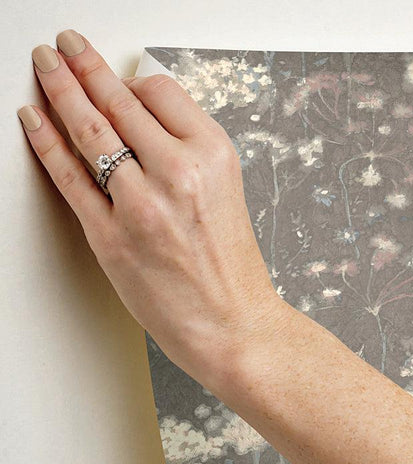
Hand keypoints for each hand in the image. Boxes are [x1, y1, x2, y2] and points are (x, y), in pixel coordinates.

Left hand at [16, 30, 282, 381]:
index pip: (161, 92)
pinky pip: (70, 177)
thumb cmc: (231, 266)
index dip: (132, 79)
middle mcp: (179, 172)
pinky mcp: (111, 236)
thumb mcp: (225, 191)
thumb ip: (186, 152)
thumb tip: (143, 120)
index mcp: (214, 156)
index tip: (116, 74)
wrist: (233, 323)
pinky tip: (33, 117)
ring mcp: (142, 204)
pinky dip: (46, 141)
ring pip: (89, 130)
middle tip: (66, 45)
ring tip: (45, 64)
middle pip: (119, 101)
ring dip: (59, 88)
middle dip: (85, 65)